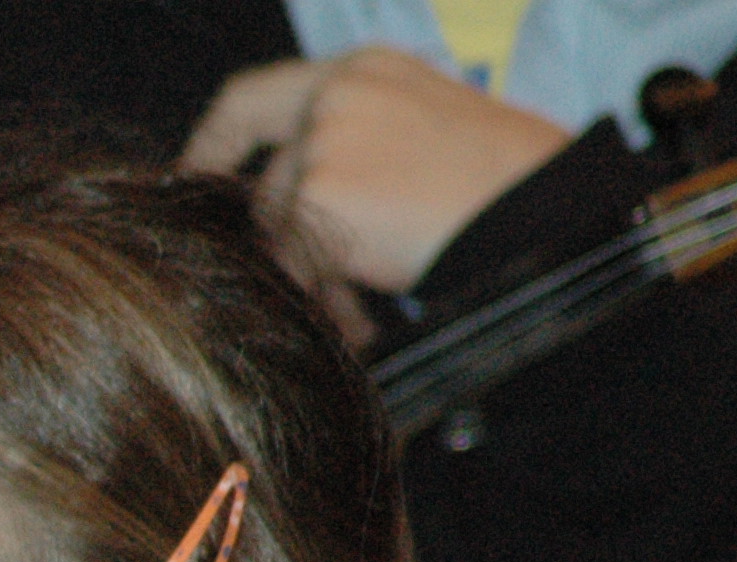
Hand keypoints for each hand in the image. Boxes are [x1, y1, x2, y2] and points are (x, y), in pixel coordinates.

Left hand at [184, 48, 569, 294]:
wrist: (543, 211)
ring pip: (282, 233)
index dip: (213, 142)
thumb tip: (281, 201)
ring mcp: (323, 145)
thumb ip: (346, 144)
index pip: (252, 97)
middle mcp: (334, 99)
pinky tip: (364, 314)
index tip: (192, 177)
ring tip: (365, 299)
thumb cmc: (498, 183)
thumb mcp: (419, 128)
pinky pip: (296, 266)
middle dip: (286, 241)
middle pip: (267, 185)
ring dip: (317, 275)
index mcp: (360, 73)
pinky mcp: (323, 197)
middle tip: (310, 277)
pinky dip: (325, 299)